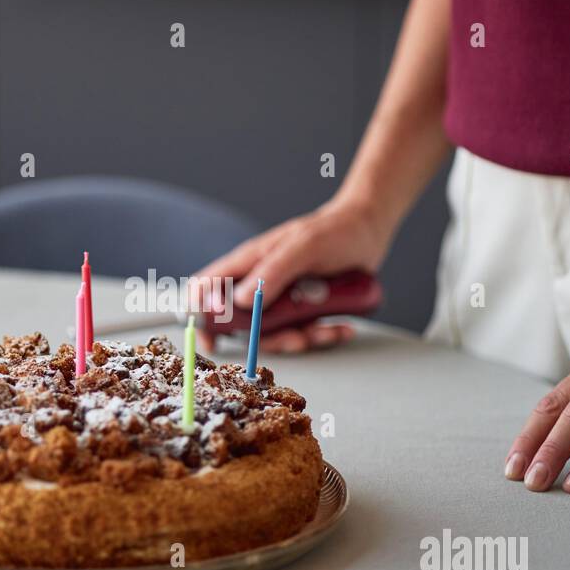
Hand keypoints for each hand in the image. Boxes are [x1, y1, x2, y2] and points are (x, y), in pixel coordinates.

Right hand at [191, 197, 392, 351]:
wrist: (369, 231)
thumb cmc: (332, 230)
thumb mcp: (302, 248)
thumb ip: (272, 271)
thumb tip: (241, 300)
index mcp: (249, 263)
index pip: (208, 287)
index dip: (201, 315)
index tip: (211, 339)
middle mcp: (261, 283)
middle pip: (242, 323)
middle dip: (265, 338)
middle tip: (293, 337)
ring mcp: (282, 298)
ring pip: (275, 333)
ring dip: (299, 339)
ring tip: (324, 330)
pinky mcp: (304, 308)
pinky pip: (303, 332)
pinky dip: (322, 335)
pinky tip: (342, 327)